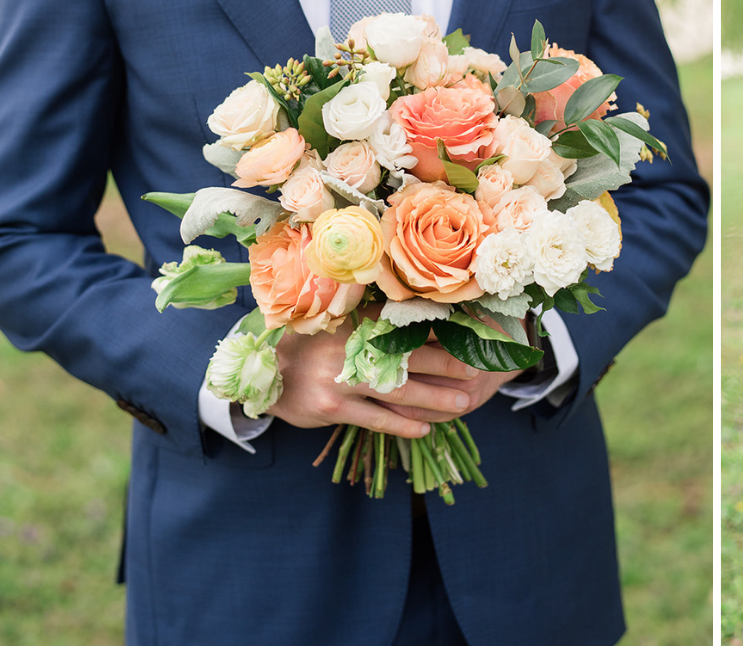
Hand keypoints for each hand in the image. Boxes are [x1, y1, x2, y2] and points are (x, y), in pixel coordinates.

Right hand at [267, 322, 517, 437]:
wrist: (266, 371)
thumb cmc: (314, 345)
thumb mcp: (341, 322)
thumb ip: (377, 318)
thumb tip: (422, 314)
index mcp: (359, 323)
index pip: (408, 324)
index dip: (442, 330)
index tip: (472, 332)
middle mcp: (354, 347)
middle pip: (411, 356)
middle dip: (447, 363)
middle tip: (476, 369)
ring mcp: (343, 379)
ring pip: (399, 390)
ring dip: (435, 398)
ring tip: (463, 403)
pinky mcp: (334, 408)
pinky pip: (377, 418)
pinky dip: (403, 424)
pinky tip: (426, 429)